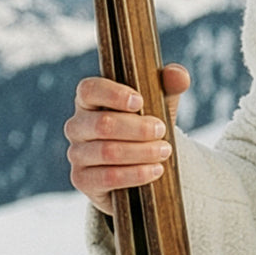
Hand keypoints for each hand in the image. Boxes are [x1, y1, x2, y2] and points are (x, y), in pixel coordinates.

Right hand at [64, 63, 191, 215]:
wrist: (140, 166)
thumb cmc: (145, 127)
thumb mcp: (159, 105)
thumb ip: (169, 86)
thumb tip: (178, 75)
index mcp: (89, 101)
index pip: (89, 89)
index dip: (113, 94)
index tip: (140, 101)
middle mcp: (77, 126)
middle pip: (102, 124)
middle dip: (138, 129)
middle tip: (161, 130)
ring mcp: (77, 154)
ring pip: (107, 152)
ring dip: (141, 152)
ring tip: (164, 151)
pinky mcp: (82, 179)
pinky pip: (107, 177)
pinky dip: (135, 174)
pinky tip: (155, 170)